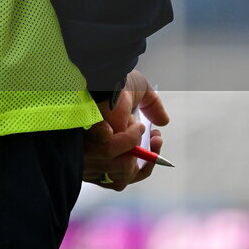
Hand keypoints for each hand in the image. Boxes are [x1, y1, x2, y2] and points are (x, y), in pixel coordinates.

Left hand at [83, 69, 169, 190]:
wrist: (100, 71)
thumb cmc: (113, 78)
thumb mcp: (138, 89)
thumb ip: (152, 105)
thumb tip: (163, 122)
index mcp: (104, 146)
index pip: (126, 174)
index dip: (145, 165)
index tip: (156, 142)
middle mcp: (94, 153)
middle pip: (124, 176)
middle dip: (145, 158)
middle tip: (154, 136)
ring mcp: (88, 151)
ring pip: (120, 166)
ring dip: (133, 143)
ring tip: (136, 124)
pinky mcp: (84, 143)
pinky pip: (110, 150)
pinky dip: (124, 138)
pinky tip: (125, 122)